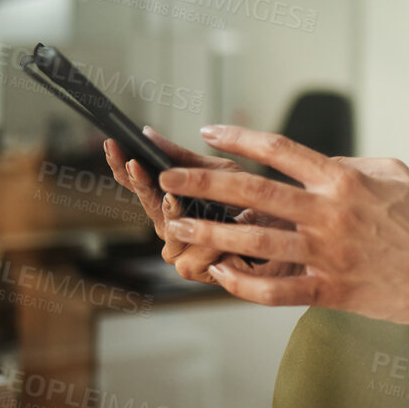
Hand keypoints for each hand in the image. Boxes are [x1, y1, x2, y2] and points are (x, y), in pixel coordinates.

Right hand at [103, 127, 289, 283]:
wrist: (293, 237)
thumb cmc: (258, 203)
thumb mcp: (222, 172)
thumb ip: (185, 159)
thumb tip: (149, 134)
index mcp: (172, 205)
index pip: (140, 185)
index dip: (124, 167)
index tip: (115, 146)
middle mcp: (172, 230)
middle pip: (148, 207)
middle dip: (141, 184)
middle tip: (136, 164)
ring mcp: (184, 253)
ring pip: (169, 234)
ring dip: (175, 215)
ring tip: (174, 197)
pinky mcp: (202, 273)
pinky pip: (192, 259)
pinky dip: (203, 244)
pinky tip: (208, 231)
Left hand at [156, 125, 408, 325]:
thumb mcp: (392, 174)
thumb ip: (348, 164)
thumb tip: (315, 162)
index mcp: (341, 179)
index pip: (277, 150)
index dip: (236, 139)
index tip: (206, 133)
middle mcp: (327, 213)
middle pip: (251, 192)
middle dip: (201, 182)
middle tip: (167, 177)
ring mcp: (325, 254)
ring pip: (252, 241)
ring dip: (209, 232)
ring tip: (177, 226)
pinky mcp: (327, 290)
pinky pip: (273, 289)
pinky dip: (242, 283)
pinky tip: (221, 273)